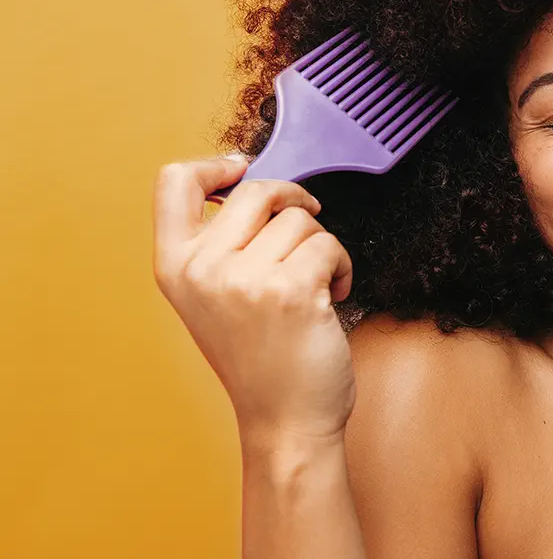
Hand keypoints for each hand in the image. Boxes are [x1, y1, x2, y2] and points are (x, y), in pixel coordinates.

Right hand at [152, 154, 355, 448]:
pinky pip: (330, 245)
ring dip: (321, 247)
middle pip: (256, 190)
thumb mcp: (214, 298)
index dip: (213, 165)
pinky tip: (332, 299)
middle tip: (305, 231)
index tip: (240, 169)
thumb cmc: (261, 359)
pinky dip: (343, 268)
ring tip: (314, 286)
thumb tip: (252, 186)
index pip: (173, 183)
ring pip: (301, 219)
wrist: (284, 421)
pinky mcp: (289, 289)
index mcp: (174, 266)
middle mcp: (201, 269)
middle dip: (293, 203)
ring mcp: (243, 279)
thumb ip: (221, 245)